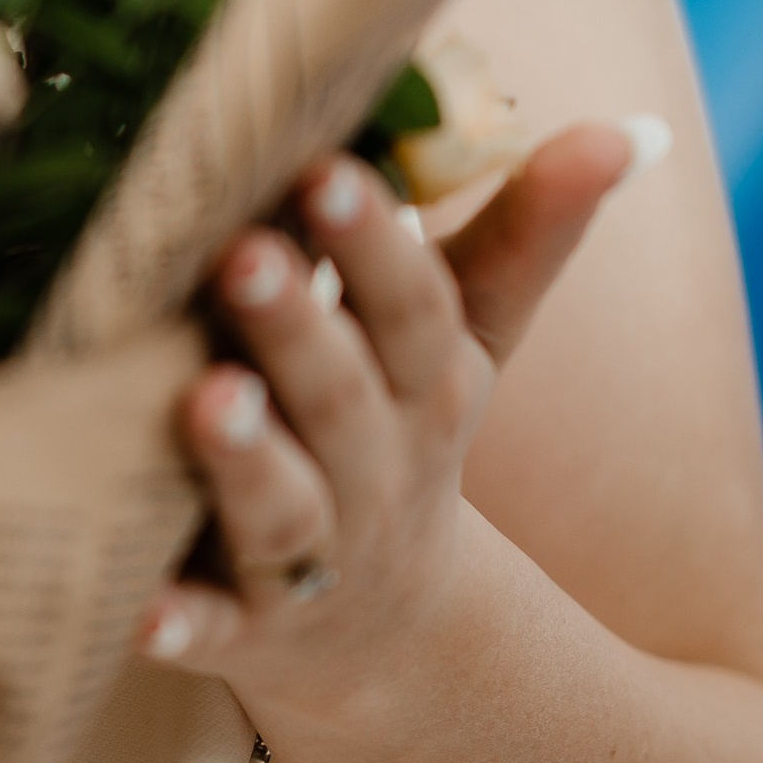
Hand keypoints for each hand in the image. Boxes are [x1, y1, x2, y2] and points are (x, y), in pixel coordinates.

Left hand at [136, 123, 646, 706]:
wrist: (381, 632)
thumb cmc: (395, 433)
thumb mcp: (463, 345)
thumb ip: (521, 236)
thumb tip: (621, 130)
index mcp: (425, 388)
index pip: (414, 310)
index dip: (375, 247)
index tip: (327, 173)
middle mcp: (374, 472)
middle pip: (340, 398)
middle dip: (296, 328)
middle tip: (241, 255)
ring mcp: (309, 560)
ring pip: (281, 511)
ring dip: (246, 460)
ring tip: (205, 400)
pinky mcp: (242, 632)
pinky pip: (211, 630)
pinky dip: (180, 624)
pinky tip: (140, 613)